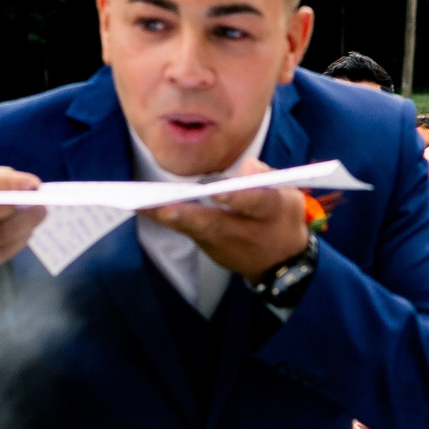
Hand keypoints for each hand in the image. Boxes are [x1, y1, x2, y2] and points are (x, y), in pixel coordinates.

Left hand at [147, 159, 312, 281]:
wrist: (282, 263)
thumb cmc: (282, 219)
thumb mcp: (289, 196)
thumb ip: (268, 178)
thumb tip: (249, 164)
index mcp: (271, 211)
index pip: (255, 203)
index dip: (237, 198)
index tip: (218, 192)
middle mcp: (246, 232)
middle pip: (215, 223)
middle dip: (188, 216)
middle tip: (164, 207)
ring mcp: (226, 245)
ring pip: (194, 231)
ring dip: (168, 218)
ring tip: (139, 204)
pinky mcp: (210, 249)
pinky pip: (187, 232)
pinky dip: (167, 220)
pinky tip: (144, 207)